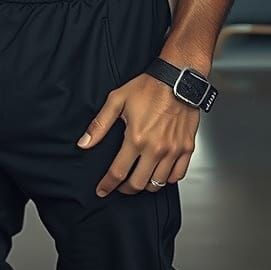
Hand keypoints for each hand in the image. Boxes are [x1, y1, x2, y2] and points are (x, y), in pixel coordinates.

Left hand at [77, 73, 200, 196]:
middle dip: (125, 189)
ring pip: (158, 183)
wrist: (178, 78)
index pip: (118, 172)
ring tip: (138, 178)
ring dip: (145, 184)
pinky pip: (177, 176)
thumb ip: (99, 124)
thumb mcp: (117, 100)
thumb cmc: (148, 87)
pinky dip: (167, 179)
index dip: (107, 185)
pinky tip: (159, 172)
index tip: (102, 191)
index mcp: (136, 138)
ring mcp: (173, 150)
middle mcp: (156, 148)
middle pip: (138, 184)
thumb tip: (84, 143)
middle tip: (120, 186)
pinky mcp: (187, 148)